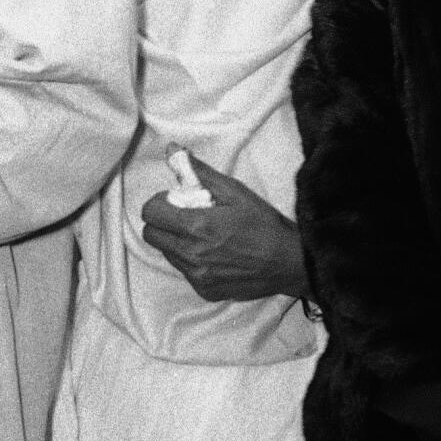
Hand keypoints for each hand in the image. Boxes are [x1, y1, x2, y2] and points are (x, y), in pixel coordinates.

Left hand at [140, 153, 307, 301]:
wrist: (290, 263)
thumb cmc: (263, 224)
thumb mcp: (234, 191)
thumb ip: (198, 171)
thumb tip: (172, 150)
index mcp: (195, 226)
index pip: (149, 213)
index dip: (160, 203)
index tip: (176, 201)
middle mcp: (191, 254)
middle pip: (151, 235)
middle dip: (163, 222)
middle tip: (186, 217)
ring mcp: (197, 276)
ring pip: (167, 254)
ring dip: (176, 242)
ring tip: (204, 236)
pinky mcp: (205, 291)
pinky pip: (185, 272)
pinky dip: (192, 261)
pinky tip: (215, 255)